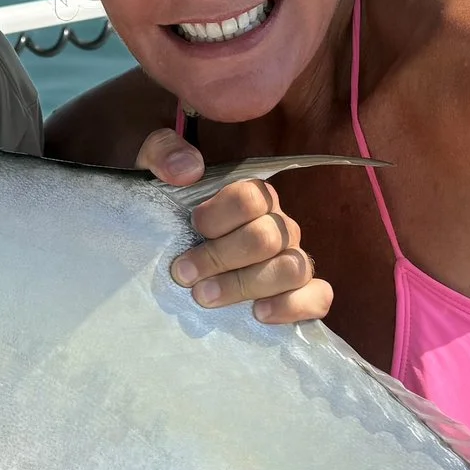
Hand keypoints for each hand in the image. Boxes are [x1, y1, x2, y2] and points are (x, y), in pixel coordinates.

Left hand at [137, 128, 333, 323]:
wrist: (176, 269)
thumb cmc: (169, 223)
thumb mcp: (150, 175)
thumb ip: (162, 155)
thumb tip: (187, 170)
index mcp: (253, 199)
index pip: (253, 197)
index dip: (221, 214)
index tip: (193, 228)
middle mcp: (278, 228)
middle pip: (266, 238)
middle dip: (220, 258)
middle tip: (185, 275)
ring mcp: (294, 261)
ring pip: (292, 267)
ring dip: (246, 285)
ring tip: (205, 297)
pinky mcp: (303, 295)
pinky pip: (319, 297)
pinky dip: (293, 306)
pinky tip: (258, 314)